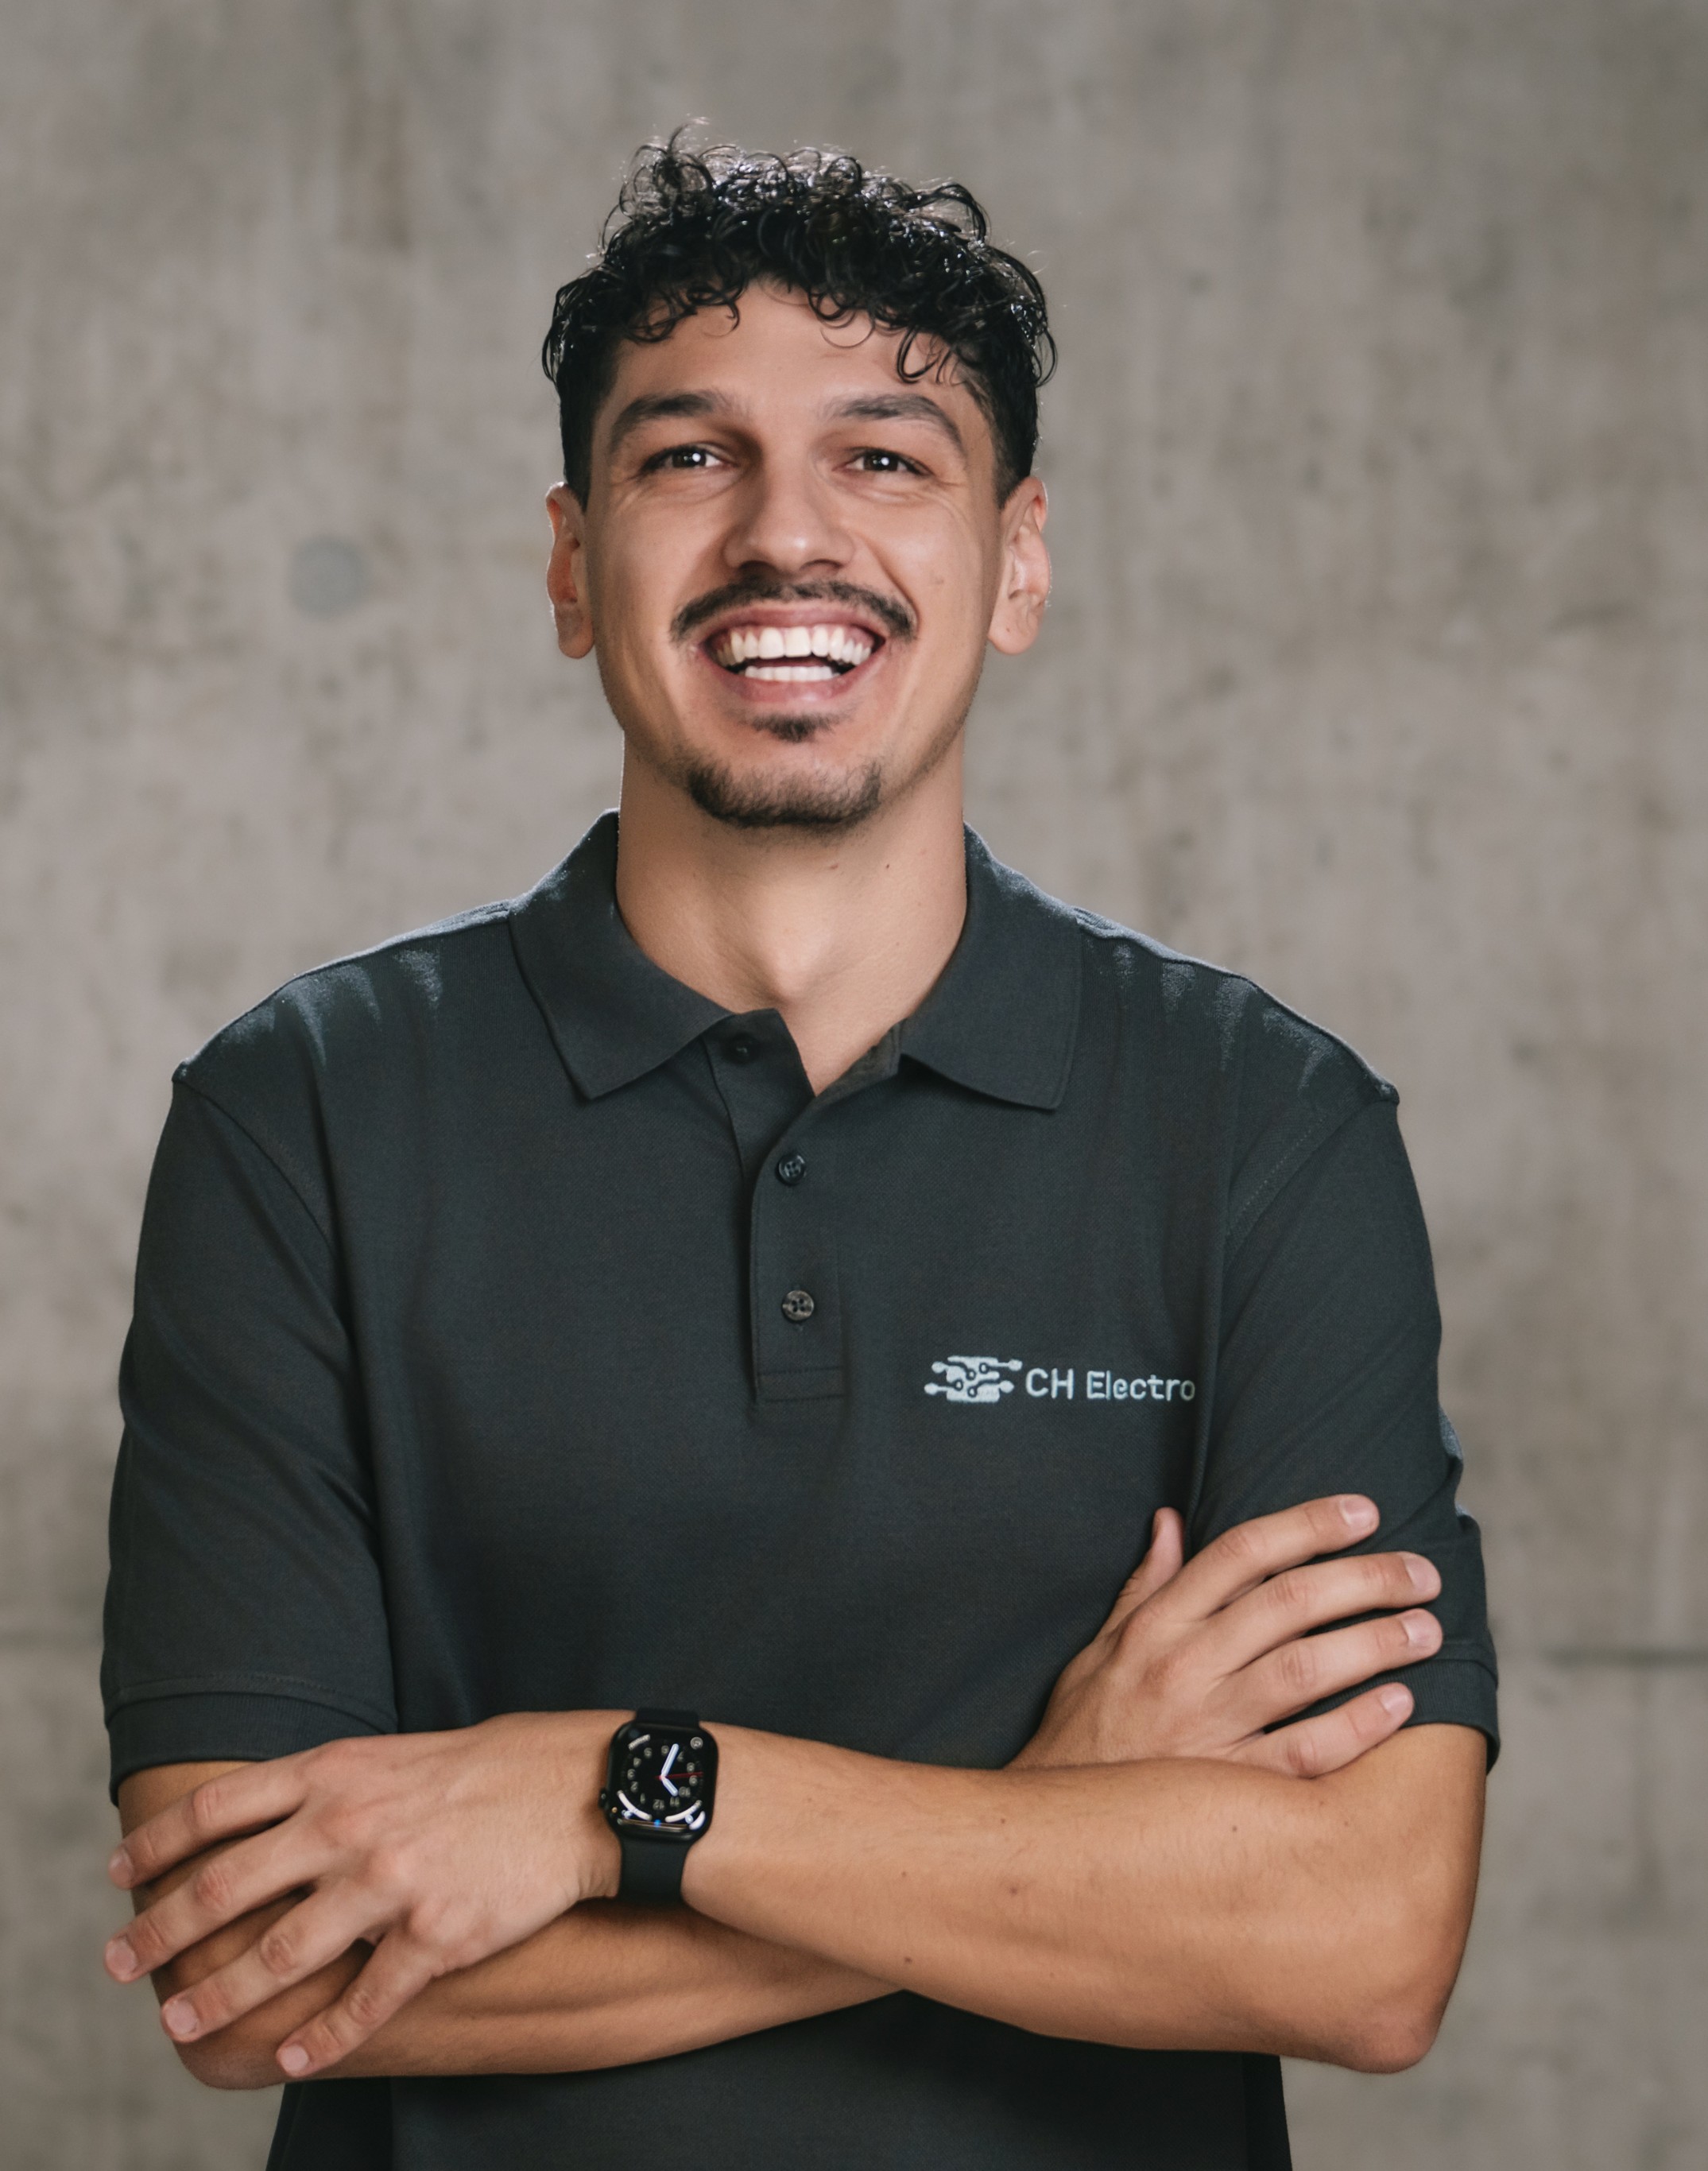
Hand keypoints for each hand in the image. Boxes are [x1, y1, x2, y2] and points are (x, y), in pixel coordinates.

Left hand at [104, 1710, 622, 2077]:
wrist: (581, 1791)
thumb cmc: (493, 1767)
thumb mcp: (396, 1755)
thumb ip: (333, 1785)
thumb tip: (267, 1814)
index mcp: (337, 1773)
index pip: (220, 1807)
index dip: (160, 1844)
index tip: (120, 1874)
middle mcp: (350, 1826)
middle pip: (227, 1886)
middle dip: (160, 1931)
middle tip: (117, 1963)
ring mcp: (391, 1883)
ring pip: (280, 1955)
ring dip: (222, 1995)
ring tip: (182, 2022)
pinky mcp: (436, 1936)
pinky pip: (364, 2001)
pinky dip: (322, 2039)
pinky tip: (293, 2061)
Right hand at [1011, 1494, 1440, 1776]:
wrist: (1057, 1834)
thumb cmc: (1083, 1734)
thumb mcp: (1098, 1649)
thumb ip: (1142, 1586)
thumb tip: (1169, 1521)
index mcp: (1156, 1625)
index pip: (1241, 1551)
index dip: (1308, 1524)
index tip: (1364, 1511)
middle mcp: (1184, 1666)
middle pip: (1289, 1602)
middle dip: (1366, 1578)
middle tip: (1422, 1572)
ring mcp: (1208, 1728)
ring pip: (1306, 1669)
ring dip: (1376, 1644)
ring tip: (1427, 1630)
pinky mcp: (1230, 1791)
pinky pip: (1307, 1753)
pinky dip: (1356, 1726)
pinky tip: (1400, 1706)